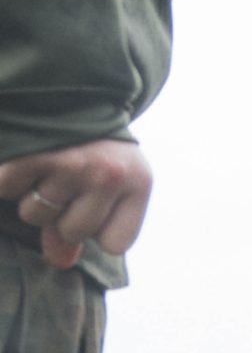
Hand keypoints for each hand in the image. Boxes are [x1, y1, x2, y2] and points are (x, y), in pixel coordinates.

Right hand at [0, 138, 153, 269]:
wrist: (70, 89)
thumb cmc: (93, 147)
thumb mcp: (109, 184)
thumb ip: (89, 227)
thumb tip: (60, 262)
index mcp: (138, 182)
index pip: (114, 244)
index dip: (97, 230)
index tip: (95, 203)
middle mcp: (108, 174)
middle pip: (72, 232)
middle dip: (60, 215)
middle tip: (65, 181)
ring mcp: (70, 162)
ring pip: (36, 214)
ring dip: (31, 196)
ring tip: (45, 165)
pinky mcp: (31, 151)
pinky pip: (6, 189)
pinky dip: (7, 179)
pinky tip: (24, 158)